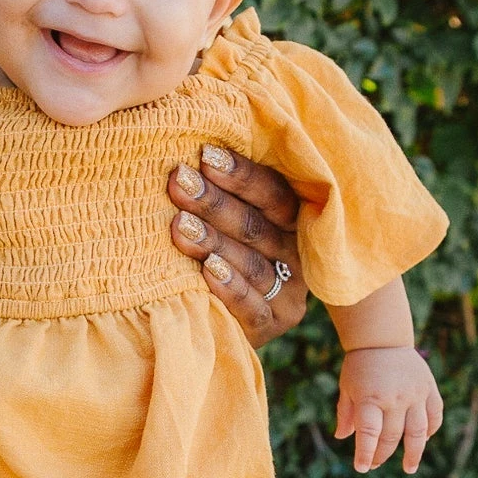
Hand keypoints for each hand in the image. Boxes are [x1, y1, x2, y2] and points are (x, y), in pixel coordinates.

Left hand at [169, 144, 307, 347]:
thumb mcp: (227, 221)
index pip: (274, 194)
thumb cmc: (216, 254)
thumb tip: (192, 153)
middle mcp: (297, 256)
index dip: (241, 175)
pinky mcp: (273, 324)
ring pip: (253, 263)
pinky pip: (253, 307)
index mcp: (294, 223)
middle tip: (180, 182)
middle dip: (214, 202)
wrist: (214, 323)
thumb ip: (222, 191)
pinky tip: (206, 269)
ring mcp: (289, 293)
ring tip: (180, 225)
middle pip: (257, 226)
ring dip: (214, 241)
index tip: (204, 156)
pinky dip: (230, 288)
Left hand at [335, 347, 443, 473]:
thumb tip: (342, 437)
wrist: (383, 339)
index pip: (369, 433)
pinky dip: (430, 430)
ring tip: (409, 468)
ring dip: (414, 453)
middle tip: (376, 465)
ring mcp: (415, 394)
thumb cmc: (360, 365)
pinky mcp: (429, 389)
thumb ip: (345, 413)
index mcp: (370, 398)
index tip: (362, 468)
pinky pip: (434, 416)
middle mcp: (395, 398)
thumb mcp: (346, 387)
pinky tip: (423, 440)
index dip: (365, 454)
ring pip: (418, 432)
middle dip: (382, 454)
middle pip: (392, 436)